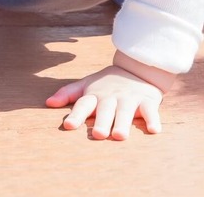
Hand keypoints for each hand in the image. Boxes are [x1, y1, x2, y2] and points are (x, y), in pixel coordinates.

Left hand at [47, 51, 176, 140]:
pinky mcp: (147, 100)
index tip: (69, 125)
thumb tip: (49, 102)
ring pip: (126, 111)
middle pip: (106, 109)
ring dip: (123, 123)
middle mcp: (112, 96)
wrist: (139, 67)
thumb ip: (69, 93)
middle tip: (98, 134)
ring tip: (119, 136)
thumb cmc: (107, 83)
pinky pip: (150, 110)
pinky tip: (154, 130)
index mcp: (95, 94)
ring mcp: (130, 98)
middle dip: (102, 121)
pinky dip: (153, 120)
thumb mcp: (88, 84)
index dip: (76, 114)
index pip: (83, 104)